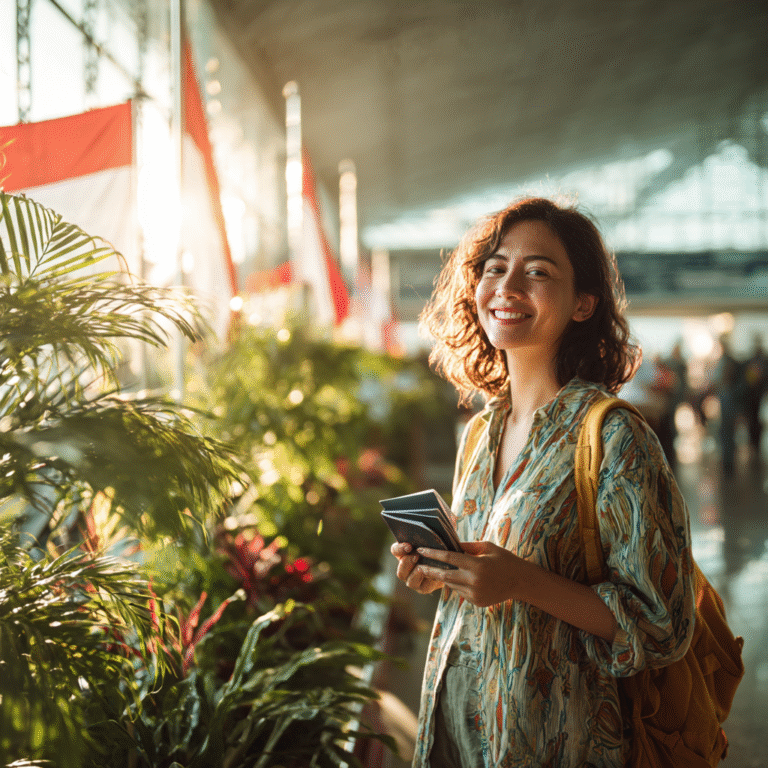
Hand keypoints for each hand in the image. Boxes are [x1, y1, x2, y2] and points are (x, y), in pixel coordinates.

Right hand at [390, 541, 443, 594]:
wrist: (448, 562)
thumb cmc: (438, 546)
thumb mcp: (431, 539)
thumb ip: (425, 536)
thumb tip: (424, 526)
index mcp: (403, 553)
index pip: (395, 550)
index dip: (400, 549)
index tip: (409, 546)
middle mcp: (405, 568)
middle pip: (400, 570)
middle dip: (407, 563)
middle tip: (416, 556)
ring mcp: (413, 580)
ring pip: (409, 581)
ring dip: (416, 573)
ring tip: (425, 566)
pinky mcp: (423, 588)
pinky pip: (423, 587)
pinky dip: (428, 580)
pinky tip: (435, 574)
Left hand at [414, 540, 528, 607]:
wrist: (521, 582)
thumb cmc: (504, 560)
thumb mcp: (488, 547)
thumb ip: (468, 546)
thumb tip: (450, 544)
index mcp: (477, 565)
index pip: (449, 558)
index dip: (433, 554)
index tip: (421, 549)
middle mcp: (474, 581)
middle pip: (445, 575)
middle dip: (430, 570)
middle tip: (418, 566)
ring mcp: (475, 594)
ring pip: (452, 585)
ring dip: (444, 577)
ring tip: (436, 569)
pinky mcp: (477, 602)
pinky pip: (460, 592)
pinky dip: (457, 585)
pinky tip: (459, 578)